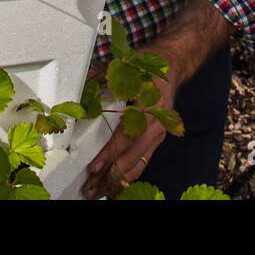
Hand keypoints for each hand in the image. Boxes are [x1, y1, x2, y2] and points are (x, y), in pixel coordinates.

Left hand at [81, 57, 175, 199]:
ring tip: (98, 191)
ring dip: (118, 179)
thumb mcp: (128, 65)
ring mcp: (159, 133)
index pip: (129, 134)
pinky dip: (128, 175)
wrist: (173, 64)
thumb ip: (104, 77)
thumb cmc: (149, 63)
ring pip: (139, 163)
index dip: (111, 151)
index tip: (95, 164)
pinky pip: (143, 161)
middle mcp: (158, 123)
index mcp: (151, 105)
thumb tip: (81, 88)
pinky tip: (114, 185)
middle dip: (112, 174)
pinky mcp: (156, 138)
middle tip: (91, 187)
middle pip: (134, 155)